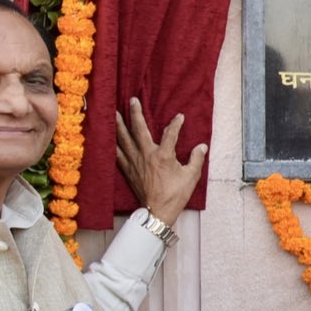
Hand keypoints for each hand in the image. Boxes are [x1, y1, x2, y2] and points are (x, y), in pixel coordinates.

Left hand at [114, 98, 207, 225]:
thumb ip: (196, 159)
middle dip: (135, 113)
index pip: (170, 133)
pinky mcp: (128, 170)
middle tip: (132, 100)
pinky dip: (113, 144)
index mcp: (163, 155)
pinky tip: (109, 138)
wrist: (158, 211)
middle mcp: (146, 155)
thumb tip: (201, 146)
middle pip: (139, 130)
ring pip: (124, 139)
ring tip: (112, 112)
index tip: (179, 117)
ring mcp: (135, 162)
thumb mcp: (191, 176)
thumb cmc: (176, 194)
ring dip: (118, 125)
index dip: (176, 124)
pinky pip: (118, 154)